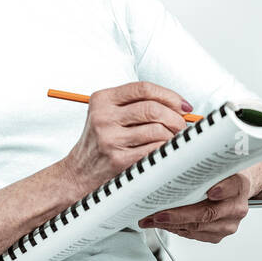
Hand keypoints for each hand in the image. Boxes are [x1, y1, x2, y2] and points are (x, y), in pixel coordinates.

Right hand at [62, 80, 191, 191]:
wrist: (79, 172)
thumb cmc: (100, 141)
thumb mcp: (107, 114)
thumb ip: (135, 104)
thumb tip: (177, 105)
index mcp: (102, 99)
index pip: (143, 88)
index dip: (169, 95)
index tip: (182, 105)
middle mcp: (103, 117)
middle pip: (152, 109)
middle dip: (175, 117)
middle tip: (182, 124)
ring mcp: (110, 139)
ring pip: (156, 130)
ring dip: (172, 135)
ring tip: (174, 138)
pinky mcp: (118, 159)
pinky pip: (153, 149)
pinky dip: (165, 148)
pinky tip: (165, 149)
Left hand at [138, 170, 251, 242]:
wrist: (233, 190)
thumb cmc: (220, 175)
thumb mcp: (214, 163)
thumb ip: (199, 161)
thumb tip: (171, 155)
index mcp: (239, 184)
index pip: (233, 185)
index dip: (222, 190)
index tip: (211, 192)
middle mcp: (236, 206)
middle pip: (208, 213)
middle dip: (178, 215)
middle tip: (158, 213)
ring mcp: (229, 223)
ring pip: (198, 227)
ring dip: (171, 224)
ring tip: (151, 219)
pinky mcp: (219, 235)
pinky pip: (195, 235)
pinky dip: (176, 229)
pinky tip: (164, 223)